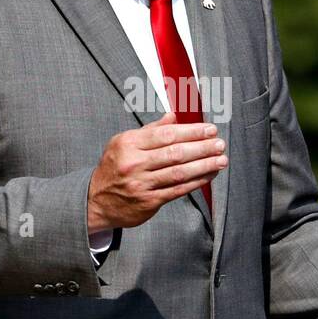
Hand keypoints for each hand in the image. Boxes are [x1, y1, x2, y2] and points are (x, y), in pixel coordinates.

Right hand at [87, 111, 225, 230]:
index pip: (166, 134)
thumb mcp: (123, 143)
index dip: (191, 131)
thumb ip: (150, 130)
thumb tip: (173, 116)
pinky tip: (209, 175)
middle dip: (202, 147)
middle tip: (219, 143)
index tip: (209, 129)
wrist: (96, 201)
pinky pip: (178, 190)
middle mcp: (134, 163)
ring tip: (221, 159)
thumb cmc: (114, 168)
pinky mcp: (148, 201)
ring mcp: (141, 184)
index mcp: (128, 144)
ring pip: (179, 172)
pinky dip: (196, 182)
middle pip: (175, 153)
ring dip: (204, 165)